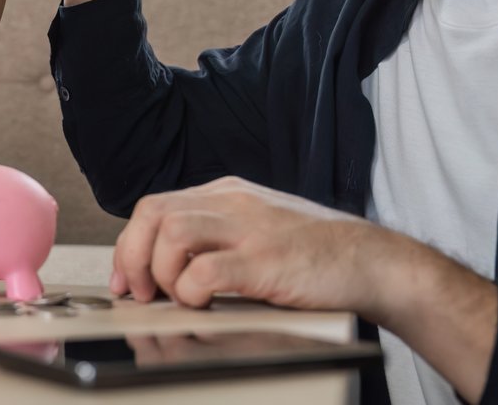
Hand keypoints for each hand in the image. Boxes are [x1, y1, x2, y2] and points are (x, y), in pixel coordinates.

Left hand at [109, 177, 397, 315]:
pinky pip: (206, 270)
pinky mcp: (265, 259)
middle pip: (153, 213)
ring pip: (172, 234)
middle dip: (133, 255)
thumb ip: (216, 236)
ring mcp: (249, 228)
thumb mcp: (257, 228)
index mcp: (225, 193)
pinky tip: (202, 304)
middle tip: (140, 292)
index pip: (155, 206)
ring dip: (161, 272)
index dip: (130, 244)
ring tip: (174, 298)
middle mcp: (232, 202)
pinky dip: (192, 291)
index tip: (125, 278)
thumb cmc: (315, 253)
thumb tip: (166, 266)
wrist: (373, 262)